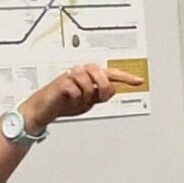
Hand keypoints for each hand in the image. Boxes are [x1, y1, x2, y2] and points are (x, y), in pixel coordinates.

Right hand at [26, 60, 144, 127]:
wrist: (44, 110)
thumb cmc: (64, 103)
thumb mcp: (88, 101)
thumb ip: (100, 94)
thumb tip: (113, 89)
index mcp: (89, 76)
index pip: (110, 74)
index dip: (125, 77)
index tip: (139, 81)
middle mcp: (81, 72)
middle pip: (103, 74)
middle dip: (103, 88)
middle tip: (97, 98)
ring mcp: (71, 76)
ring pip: (90, 84)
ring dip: (86, 97)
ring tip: (78, 100)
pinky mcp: (62, 83)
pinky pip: (78, 91)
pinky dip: (76, 100)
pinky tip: (69, 100)